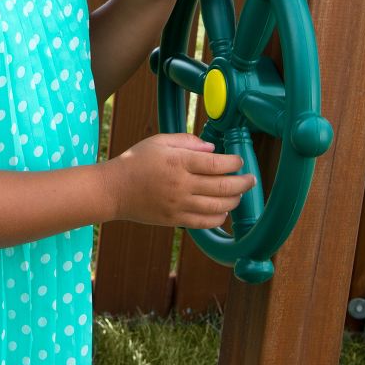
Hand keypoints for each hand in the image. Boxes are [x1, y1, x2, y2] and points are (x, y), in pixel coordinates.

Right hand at [104, 133, 256, 228]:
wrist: (114, 190)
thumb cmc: (135, 161)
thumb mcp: (159, 142)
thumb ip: (186, 141)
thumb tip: (211, 149)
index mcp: (178, 162)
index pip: (216, 163)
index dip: (234, 163)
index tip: (239, 161)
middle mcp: (181, 184)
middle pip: (223, 186)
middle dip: (242, 183)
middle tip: (251, 179)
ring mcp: (179, 204)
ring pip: (218, 206)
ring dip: (234, 200)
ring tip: (239, 194)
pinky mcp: (175, 220)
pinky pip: (205, 222)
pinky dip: (219, 217)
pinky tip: (223, 211)